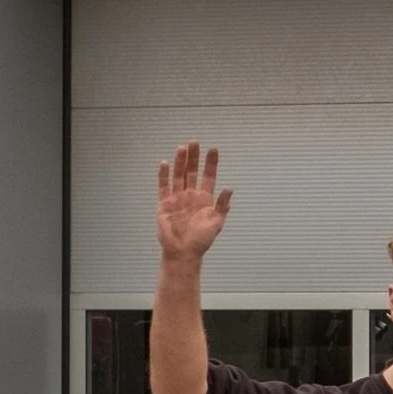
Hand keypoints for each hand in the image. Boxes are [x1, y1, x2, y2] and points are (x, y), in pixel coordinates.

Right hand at [156, 142, 231, 263]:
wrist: (183, 251)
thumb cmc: (201, 240)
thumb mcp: (217, 222)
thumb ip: (223, 205)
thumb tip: (229, 188)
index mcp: (205, 199)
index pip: (208, 176)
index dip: (211, 163)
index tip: (213, 149)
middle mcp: (191, 196)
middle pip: (192, 172)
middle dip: (194, 157)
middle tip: (195, 142)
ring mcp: (177, 198)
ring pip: (178, 175)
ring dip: (180, 162)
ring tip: (182, 148)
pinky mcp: (164, 203)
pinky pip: (163, 186)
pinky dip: (164, 175)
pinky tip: (165, 163)